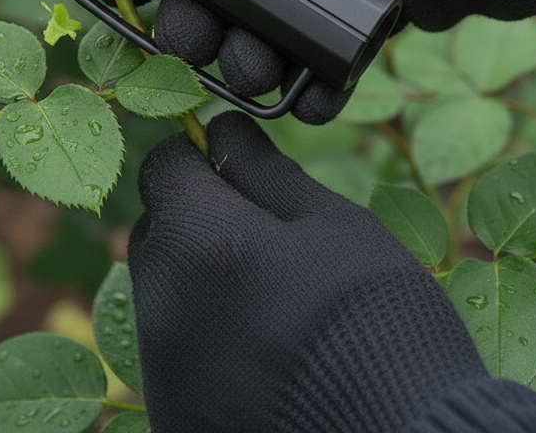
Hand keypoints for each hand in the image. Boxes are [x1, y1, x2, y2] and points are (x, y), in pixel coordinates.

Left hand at [128, 111, 487, 432]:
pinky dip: (205, 340)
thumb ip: (265, 171)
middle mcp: (159, 301)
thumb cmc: (377, 320)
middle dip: (199, 220)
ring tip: (272, 305)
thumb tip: (221, 130)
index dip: (201, 158)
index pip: (164, 165)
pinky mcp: (171, 412)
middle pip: (158, 230)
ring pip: (164, 293)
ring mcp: (159, 366)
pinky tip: (262, 355)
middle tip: (268, 242)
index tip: (240, 171)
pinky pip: (174, 353)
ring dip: (201, 281)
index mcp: (195, 239)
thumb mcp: (336, 225)